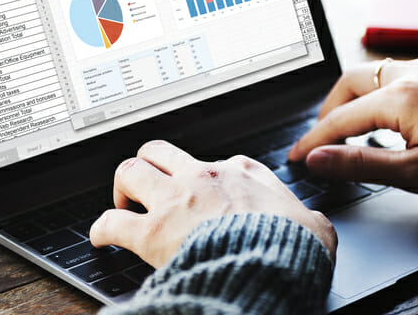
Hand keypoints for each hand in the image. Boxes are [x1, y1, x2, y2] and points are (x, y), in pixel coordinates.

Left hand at [90, 140, 336, 267]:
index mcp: (243, 173)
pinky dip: (102, 228)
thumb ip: (309, 218)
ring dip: (123, 187)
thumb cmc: (292, 247)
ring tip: (122, 204)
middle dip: (150, 165)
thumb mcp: (315, 225)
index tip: (202, 191)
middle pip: (161, 150)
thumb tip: (316, 226)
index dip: (205, 177)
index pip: (217, 161)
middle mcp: (204, 177)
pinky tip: (101, 237)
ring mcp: (175, 200)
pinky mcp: (152, 231)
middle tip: (149, 187)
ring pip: (130, 169)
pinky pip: (111, 221)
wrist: (271, 266)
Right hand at [288, 57, 417, 198]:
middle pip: (350, 82)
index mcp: (400, 97)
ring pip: (373, 74)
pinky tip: (386, 118)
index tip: (296, 158)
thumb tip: (319, 159)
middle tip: (322, 140)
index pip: (340, 118)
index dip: (314, 140)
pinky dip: (379, 93)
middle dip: (329, 110)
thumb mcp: (415, 173)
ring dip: (355, 99)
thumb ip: (360, 163)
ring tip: (350, 131)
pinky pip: (397, 74)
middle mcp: (412, 73)